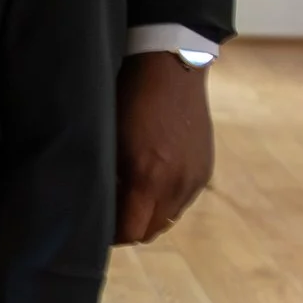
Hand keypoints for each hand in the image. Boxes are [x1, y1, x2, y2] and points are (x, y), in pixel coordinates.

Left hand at [116, 50, 215, 244]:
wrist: (172, 67)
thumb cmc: (131, 98)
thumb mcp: (110, 139)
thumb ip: (109, 178)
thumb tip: (98, 204)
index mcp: (148, 178)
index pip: (131, 232)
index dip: (112, 234)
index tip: (97, 226)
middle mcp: (176, 184)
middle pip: (150, 231)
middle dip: (130, 227)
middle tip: (111, 214)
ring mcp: (194, 179)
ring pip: (168, 218)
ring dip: (149, 215)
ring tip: (131, 197)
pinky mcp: (204, 170)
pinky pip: (183, 200)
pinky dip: (166, 199)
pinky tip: (153, 181)